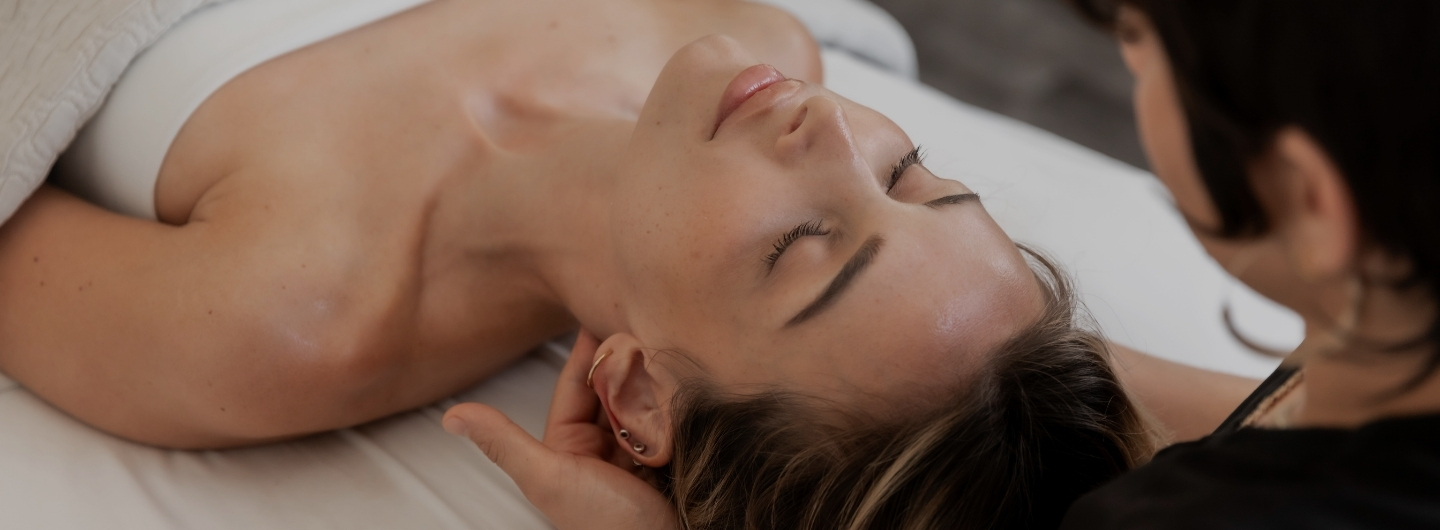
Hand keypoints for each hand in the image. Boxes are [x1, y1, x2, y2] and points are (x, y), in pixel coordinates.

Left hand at [443, 330, 679, 529]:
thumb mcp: (550, 479)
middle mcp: (601, 446)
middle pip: (614, 387)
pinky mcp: (670, 454)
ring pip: (644, 398)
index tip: (603, 312)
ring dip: (654, 378)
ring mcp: (638, 450)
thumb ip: (505, 443)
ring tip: (666, 346)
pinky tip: (683, 380)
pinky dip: (675, 399)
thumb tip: (451, 416)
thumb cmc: (607, 525)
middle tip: (645, 325)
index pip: (578, 383)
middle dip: (627, 360)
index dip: (591, 349)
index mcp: (568, 446)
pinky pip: (669, 416)